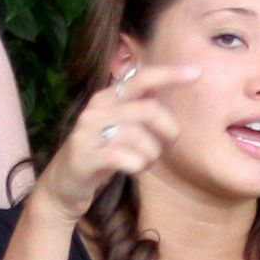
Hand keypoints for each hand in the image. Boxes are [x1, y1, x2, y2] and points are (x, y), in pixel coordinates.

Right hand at [30, 64, 193, 219]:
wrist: (64, 186)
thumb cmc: (101, 155)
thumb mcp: (120, 128)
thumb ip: (140, 111)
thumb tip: (171, 96)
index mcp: (107, 97)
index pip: (141, 77)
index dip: (169, 74)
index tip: (196, 73)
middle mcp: (96, 109)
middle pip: (149, 110)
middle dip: (168, 129)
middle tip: (169, 144)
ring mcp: (87, 132)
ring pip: (139, 137)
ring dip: (152, 154)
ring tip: (146, 162)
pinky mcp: (84, 156)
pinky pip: (125, 157)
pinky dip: (138, 165)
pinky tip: (134, 169)